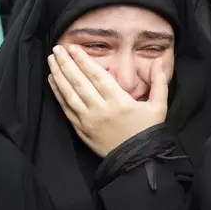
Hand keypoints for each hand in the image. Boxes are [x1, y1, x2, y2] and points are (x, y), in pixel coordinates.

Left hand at [47, 45, 167, 157]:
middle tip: (57, 49)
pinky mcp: (81, 130)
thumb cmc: (149, 131)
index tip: (74, 48)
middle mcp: (101, 109)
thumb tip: (157, 61)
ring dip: (59, 76)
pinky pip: (66, 109)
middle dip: (67, 64)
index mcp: (119, 101)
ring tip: (51, 61)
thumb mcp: (159, 106)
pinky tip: (52, 81)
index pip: (97, 76)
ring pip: (69, 94)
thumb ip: (159, 82)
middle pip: (79, 82)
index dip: (84, 61)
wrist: (138, 161)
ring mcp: (88, 121)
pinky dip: (58, 94)